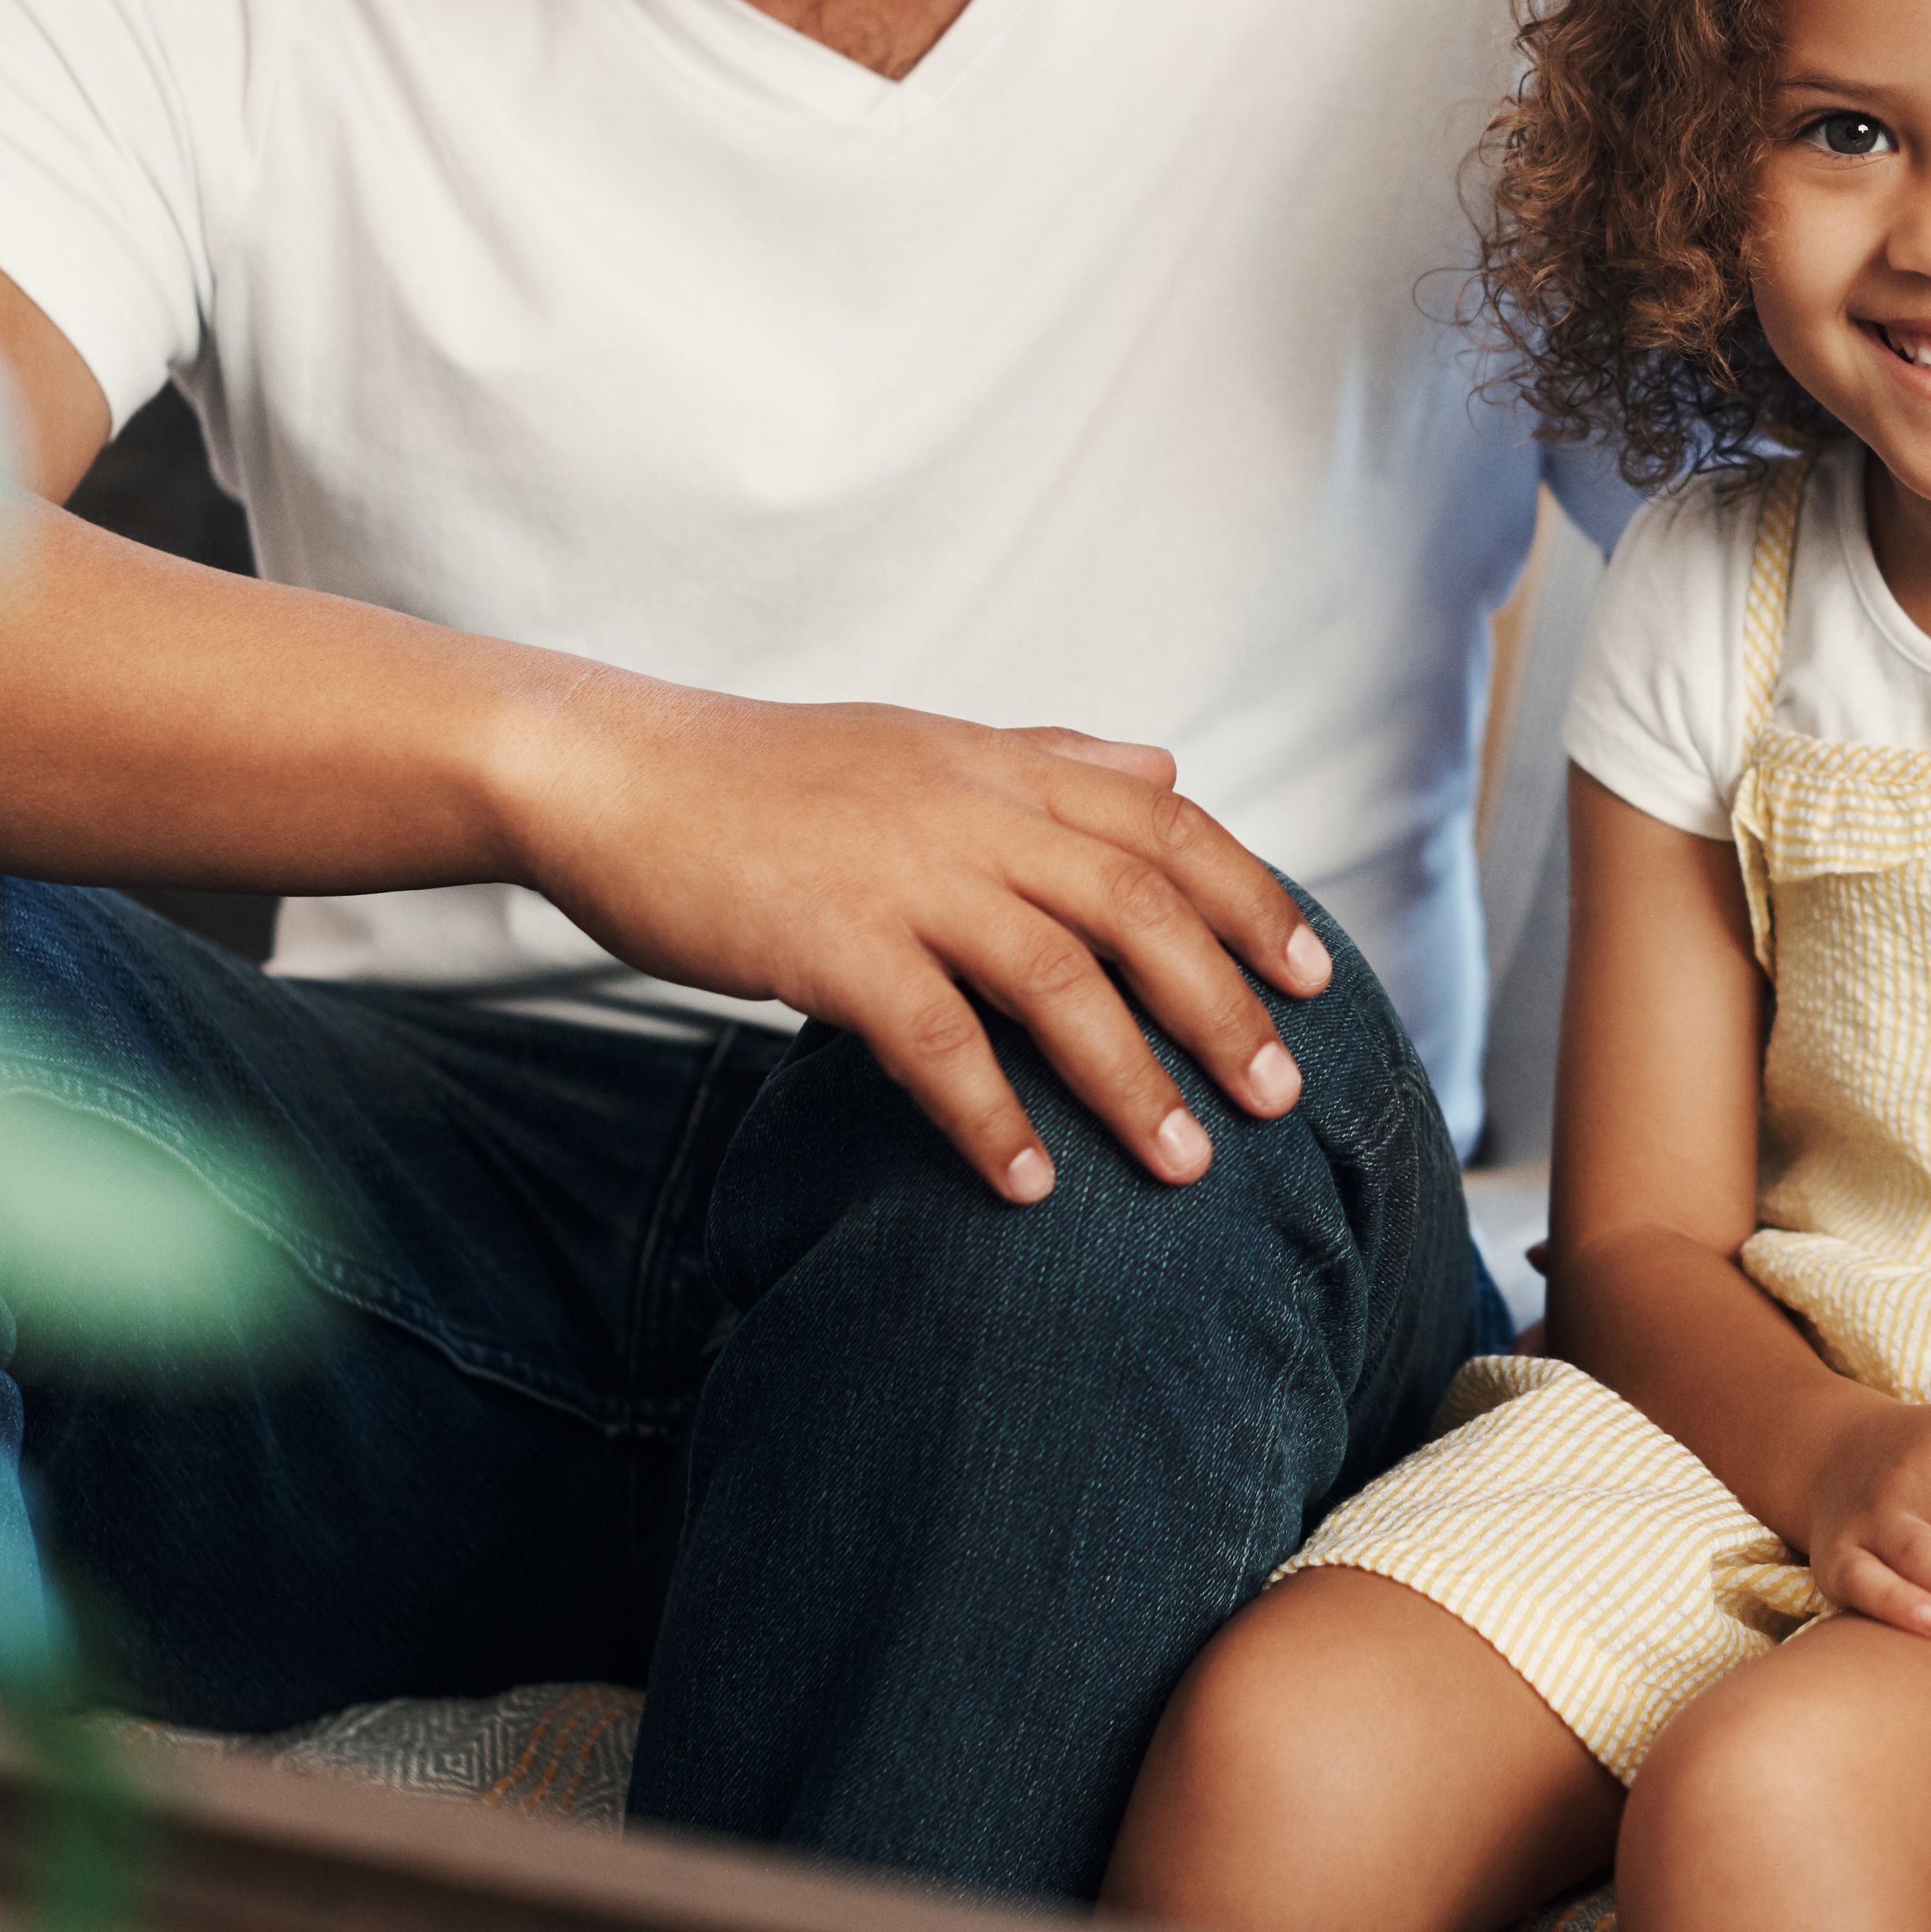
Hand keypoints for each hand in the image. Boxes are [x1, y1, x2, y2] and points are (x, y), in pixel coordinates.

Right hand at [497, 677, 1331, 1205]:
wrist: (614, 771)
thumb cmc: (770, 777)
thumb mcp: (929, 745)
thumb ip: (1053, 758)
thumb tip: (1166, 765)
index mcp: (1004, 767)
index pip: (1167, 826)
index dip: (1251, 903)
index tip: (1316, 978)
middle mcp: (973, 813)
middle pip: (1139, 909)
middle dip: (1223, 1007)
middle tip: (1281, 1097)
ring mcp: (903, 875)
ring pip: (1056, 981)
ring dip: (1131, 1080)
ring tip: (1187, 1166)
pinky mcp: (828, 943)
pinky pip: (933, 1041)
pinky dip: (988, 1116)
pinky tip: (1026, 1186)